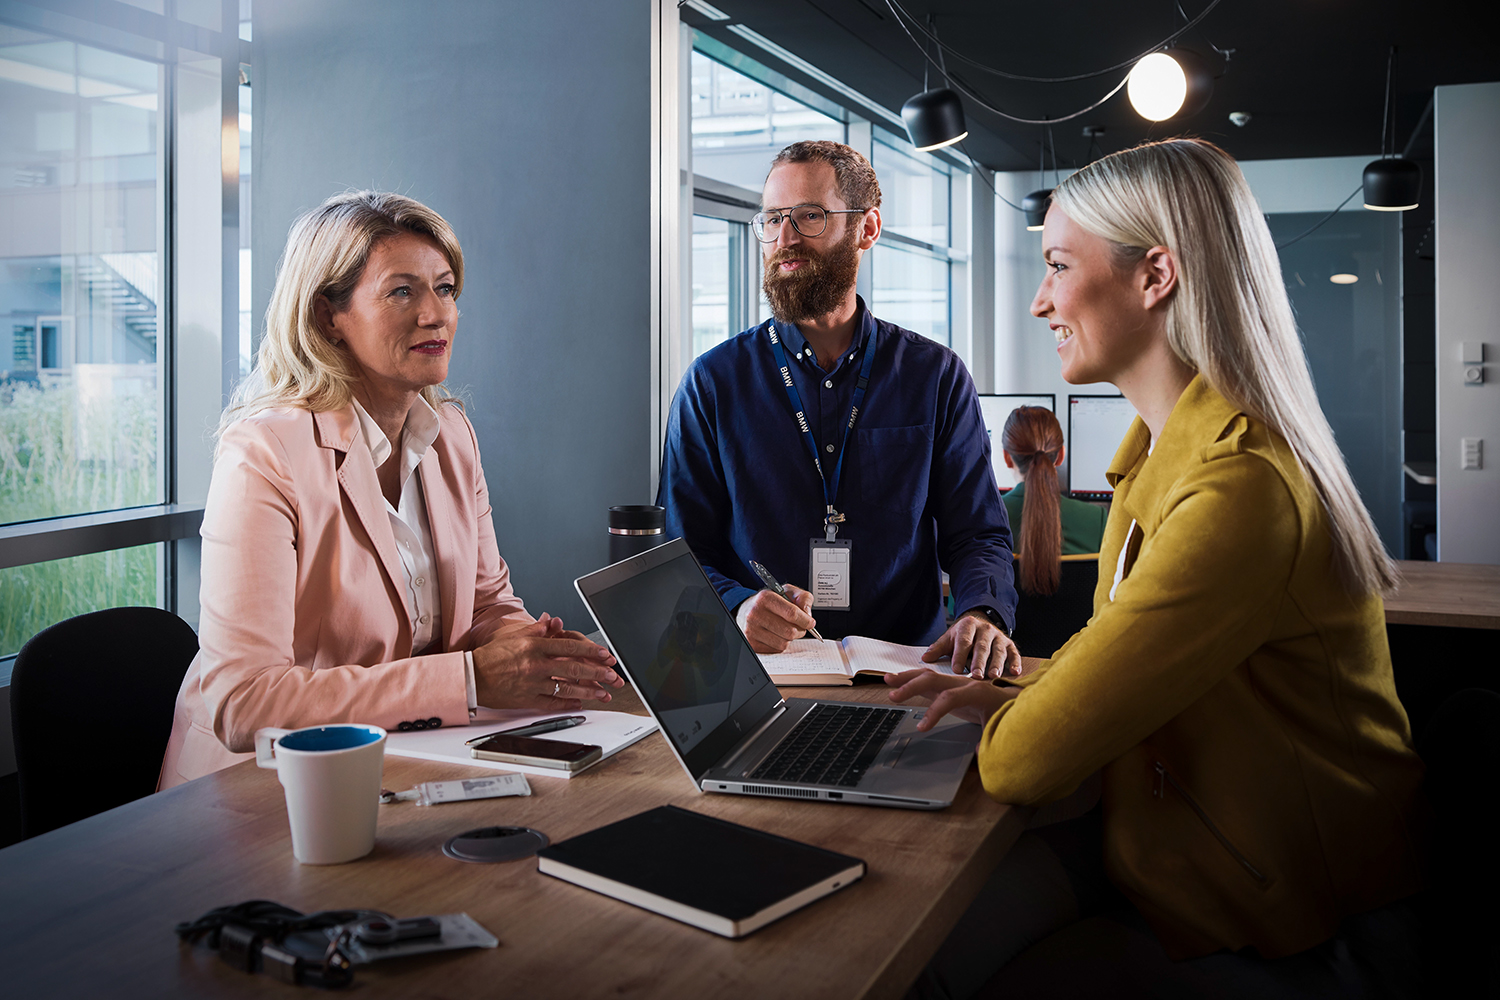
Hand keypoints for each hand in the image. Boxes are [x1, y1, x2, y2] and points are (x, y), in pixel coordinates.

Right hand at [472, 614, 623, 709]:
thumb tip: (552, 622)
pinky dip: (568, 703)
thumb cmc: (492, 656)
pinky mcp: (527, 699)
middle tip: (612, 675)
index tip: (605, 654)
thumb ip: (536, 630)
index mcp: (534, 646)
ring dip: (588, 691)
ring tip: (603, 693)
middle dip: (596, 672)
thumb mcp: (514, 637)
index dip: (590, 650)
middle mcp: (535, 664)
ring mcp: (532, 683)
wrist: (472, 677)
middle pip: (573, 667)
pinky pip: (552, 703)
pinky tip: (580, 703)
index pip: (569, 646)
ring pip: (567, 688)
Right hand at [735, 585, 816, 652]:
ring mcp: (751, 630)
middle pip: (789, 631)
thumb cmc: (769, 602)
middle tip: (800, 627)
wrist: (747, 610)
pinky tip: (776, 635)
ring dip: (790, 638)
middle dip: (800, 630)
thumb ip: (803, 598)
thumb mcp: (787, 592)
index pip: (791, 613)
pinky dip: (781, 644)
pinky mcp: (752, 643)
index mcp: (765, 598)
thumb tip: (807, 614)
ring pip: (784, 643)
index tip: (810, 623)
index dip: (805, 620)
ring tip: (786, 629)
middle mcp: (755, 614)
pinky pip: (776, 649)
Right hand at [885, 668, 1017, 731]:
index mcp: (976, 692)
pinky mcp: (950, 687)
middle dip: (912, 687)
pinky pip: (929, 681)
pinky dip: (912, 680)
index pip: (950, 699)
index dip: (934, 712)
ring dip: (907, 678)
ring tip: (887, 679)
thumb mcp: (1001, 727)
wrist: (1014, 700)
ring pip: (928, 676)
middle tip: (893, 697)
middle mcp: (963, 683)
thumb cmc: (1008, 713)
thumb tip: (980, 751)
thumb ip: (991, 738)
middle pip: (934, 680)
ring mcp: (955, 683)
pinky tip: (898, 680)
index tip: (922, 728)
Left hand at [923, 612, 1019, 680]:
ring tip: (993, 676)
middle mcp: (985, 629)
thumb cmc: (963, 636)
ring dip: (996, 664)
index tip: (956, 669)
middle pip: (982, 647)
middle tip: (975, 676)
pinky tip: (1015, 673)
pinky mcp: (1010, 644)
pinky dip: (1015, 663)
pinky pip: (1014, 654)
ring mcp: (999, 637)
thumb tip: (925, 658)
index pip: (964, 641)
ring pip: (998, 650)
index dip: (960, 655)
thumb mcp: (950, 638)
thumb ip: (938, 648)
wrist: (981, 624)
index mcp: (968, 626)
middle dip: (979, 662)